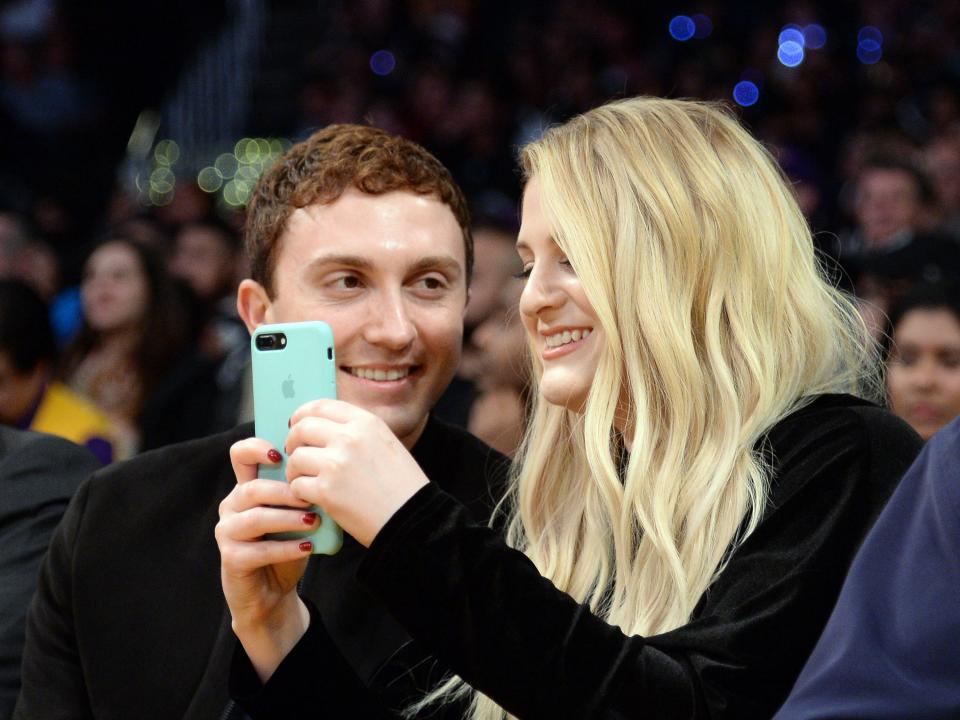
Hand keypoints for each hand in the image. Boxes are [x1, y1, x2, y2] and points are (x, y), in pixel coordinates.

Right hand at [215, 437, 314, 680]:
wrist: (274, 592)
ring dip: (288, 519)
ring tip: (314, 522)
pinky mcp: (231, 558)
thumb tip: (326, 476)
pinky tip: (308, 548)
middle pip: (253, 488)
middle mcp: (232, 505)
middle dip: (286, 491)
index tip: (282, 454)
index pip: (241, 455)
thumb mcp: (298, 516)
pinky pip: (258, 549)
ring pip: (256, 517)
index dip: (257, 448)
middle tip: (313, 497)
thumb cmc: (289, 546)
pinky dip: (286, 548)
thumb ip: (303, 495)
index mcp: (247, 487)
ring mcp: (228, 532)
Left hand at [286, 399, 429, 546]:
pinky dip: (300, 493)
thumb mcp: (386, 442)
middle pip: (302, 428)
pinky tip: (311, 498)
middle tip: (295, 454)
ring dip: (295, 470)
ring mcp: (336, 463)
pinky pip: (297, 485)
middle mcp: (349, 437)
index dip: (302, 415)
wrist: (412, 518)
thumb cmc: (402, 485)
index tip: (297, 425)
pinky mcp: (326, 491)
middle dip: (293, 441)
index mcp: (366, 422)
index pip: (321, 406)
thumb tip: (321, 428)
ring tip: (305, 480)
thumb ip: (357, 431)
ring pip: (296, 457)